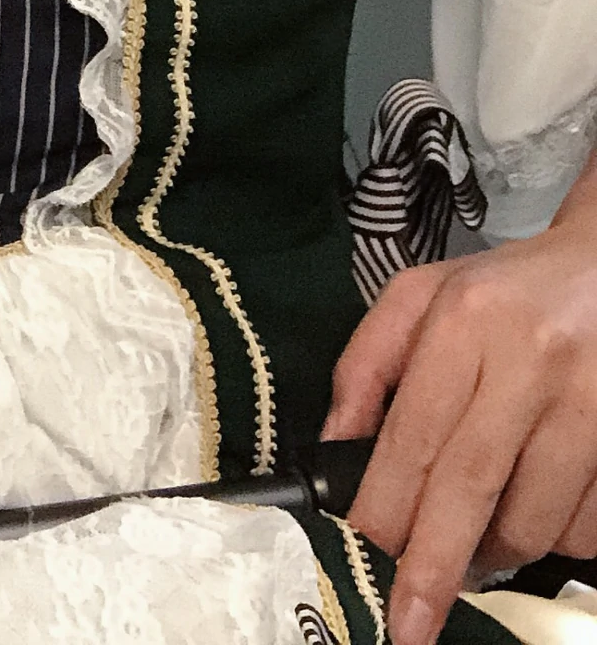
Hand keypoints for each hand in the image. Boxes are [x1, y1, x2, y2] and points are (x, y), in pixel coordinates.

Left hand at [325, 214, 596, 644]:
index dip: (386, 510)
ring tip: (471, 547)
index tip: (363, 563)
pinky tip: (532, 514)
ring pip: (537, 521)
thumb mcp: (420, 297)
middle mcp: (530, 364)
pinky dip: (555, 541)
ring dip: (496, 556)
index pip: (416, 435)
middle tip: (409, 624)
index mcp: (464, 322)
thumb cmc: (503, 291)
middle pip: (473, 487)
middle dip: (434, 568)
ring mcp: (590, 407)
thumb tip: (331, 448)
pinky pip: (587, 527)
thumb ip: (366, 366)